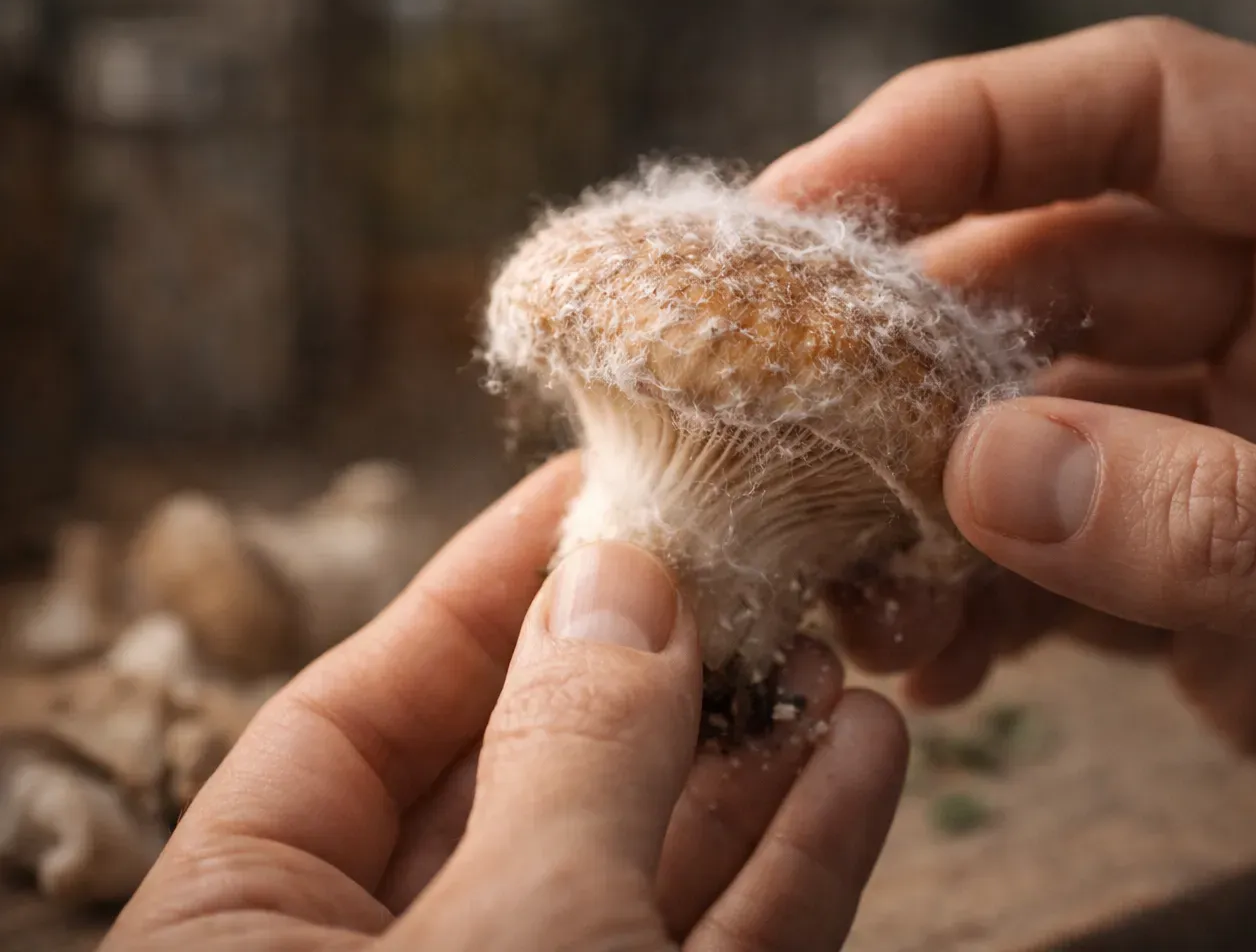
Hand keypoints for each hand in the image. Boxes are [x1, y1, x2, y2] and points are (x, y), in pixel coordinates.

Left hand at [101, 454, 906, 950]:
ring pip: (646, 866)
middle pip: (527, 776)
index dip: (485, 585)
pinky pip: (728, 949)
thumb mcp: (512, 933)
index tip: (593, 484)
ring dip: (754, 757)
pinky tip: (868, 753)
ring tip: (831, 642)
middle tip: (742, 553)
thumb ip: (569, 750)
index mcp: (253, 936)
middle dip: (650, 667)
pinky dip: (802, 858)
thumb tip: (624, 575)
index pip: (360, 710)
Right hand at [759, 17, 1255, 947]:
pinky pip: (1055, 558)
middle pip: (1051, 272)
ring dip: (925, 500)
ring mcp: (1242, 447)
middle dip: (912, 348)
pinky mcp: (1204, 574)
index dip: (965, 133)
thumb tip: (989, 475)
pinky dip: (978, 603)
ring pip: (1032, 428)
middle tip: (788, 418)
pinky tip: (931, 655)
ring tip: (856, 584)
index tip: (808, 206)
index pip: (1146, 110)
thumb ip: (1236, 524)